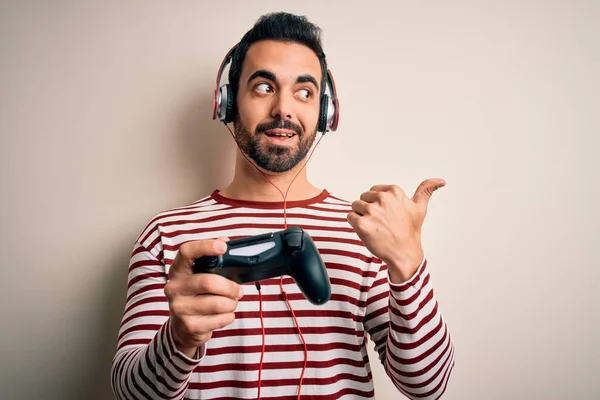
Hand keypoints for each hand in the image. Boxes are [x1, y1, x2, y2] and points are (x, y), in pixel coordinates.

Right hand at [164, 237, 242, 357]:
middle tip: (239, 290)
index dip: (205, 247)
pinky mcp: (188, 325)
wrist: (183, 327)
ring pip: (217, 303)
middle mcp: (174, 287)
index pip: (187, 251)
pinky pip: (219, 319)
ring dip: (231, 303)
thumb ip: (213, 259)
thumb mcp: (200, 275)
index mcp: (178, 270)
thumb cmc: (196, 295)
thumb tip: (225, 240)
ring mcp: (179, 307)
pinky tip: (224, 314)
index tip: (223, 247)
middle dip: (230, 287)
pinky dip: (228, 316)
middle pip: (209, 282)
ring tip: (232, 303)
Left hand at [347, 178, 445, 282]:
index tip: (387, 215)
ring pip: (355, 207)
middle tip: (381, 223)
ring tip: (374, 227)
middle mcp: (383, 198)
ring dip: (361, 216)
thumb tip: (441, 181)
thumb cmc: (410, 231)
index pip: (373, 191)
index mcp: (394, 191)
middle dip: (368, 209)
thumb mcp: (419, 208)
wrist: (404, 253)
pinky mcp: (362, 223)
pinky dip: (354, 224)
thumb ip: (426, 190)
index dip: (378, 204)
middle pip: (363, 198)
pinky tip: (367, 231)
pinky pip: (350, 217)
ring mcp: (372, 211)